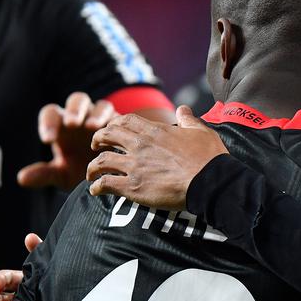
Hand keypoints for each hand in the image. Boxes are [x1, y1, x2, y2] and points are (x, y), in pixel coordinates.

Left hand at [18, 92, 115, 189]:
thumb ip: (44, 175)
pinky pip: (120, 118)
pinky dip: (116, 124)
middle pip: (77, 100)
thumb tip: (21, 178)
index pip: (51, 114)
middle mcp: (83, 117)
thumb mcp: (62, 176)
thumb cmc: (81, 173)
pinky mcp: (121, 126)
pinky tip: (114, 136)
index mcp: (62, 125)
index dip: (48, 124)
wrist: (110, 179)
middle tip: (71, 124)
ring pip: (100, 106)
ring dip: (96, 114)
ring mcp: (104, 119)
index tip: (47, 141)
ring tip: (93, 128)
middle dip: (74, 110)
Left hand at [87, 106, 227, 208]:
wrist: (209, 182)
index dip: (115, 123)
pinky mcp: (133, 187)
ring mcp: (135, 166)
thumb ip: (188, 119)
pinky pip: (106, 184)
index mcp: (155, 131)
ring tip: (90, 173)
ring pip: (102, 161)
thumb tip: (183, 109)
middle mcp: (140, 145)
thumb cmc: (208, 158)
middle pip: (108, 135)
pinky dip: (97, 187)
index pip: (126, 120)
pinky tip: (95, 190)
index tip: (112, 129)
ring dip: (92, 167)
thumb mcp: (201, 131)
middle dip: (98, 139)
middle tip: (95, 145)